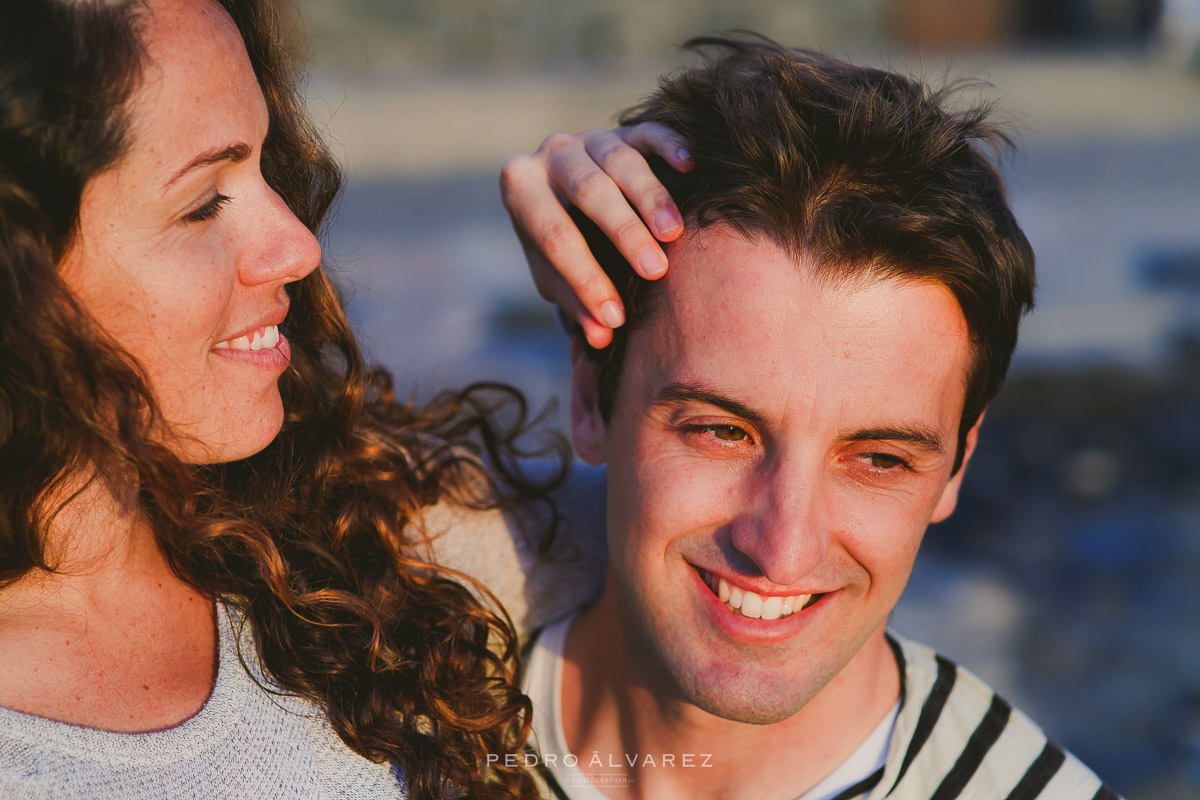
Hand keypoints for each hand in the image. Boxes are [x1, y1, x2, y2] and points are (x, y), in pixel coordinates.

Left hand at [500, 123, 692, 347]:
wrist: (562, 192)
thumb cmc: (559, 243)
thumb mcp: (555, 276)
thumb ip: (575, 302)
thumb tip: (602, 337)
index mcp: (521, 189)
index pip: (555, 236)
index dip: (585, 278)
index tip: (615, 317)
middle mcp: (552, 154)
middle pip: (588, 191)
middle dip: (623, 233)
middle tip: (655, 270)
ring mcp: (590, 137)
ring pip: (620, 160)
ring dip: (650, 197)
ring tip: (673, 233)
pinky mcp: (626, 129)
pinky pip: (648, 132)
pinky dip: (669, 144)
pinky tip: (690, 165)